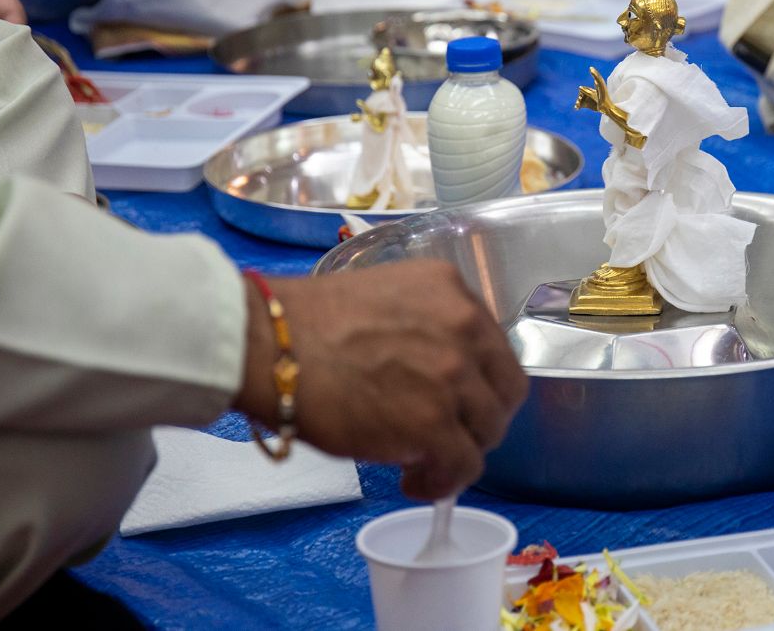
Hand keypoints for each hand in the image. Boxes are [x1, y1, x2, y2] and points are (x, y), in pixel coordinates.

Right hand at [236, 264, 528, 500]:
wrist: (269, 344)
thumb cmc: (307, 324)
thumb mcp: (388, 299)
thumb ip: (427, 328)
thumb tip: (438, 378)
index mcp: (452, 291)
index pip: (494, 348)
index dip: (480, 383)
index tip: (459, 402)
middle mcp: (463, 326)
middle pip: (504, 390)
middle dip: (480, 419)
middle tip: (450, 435)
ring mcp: (452, 375)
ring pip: (487, 430)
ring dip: (461, 453)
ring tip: (426, 464)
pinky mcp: (433, 422)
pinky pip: (463, 465)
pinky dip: (444, 482)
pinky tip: (417, 482)